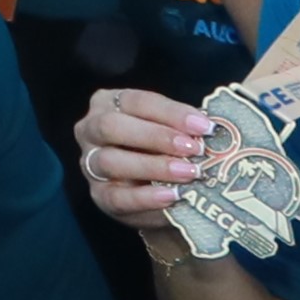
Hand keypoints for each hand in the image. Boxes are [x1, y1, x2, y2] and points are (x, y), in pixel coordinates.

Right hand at [67, 84, 219, 238]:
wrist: (153, 189)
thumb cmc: (162, 148)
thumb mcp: (170, 130)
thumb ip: (182, 128)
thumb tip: (209, 131)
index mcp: (109, 103)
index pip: (136, 101)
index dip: (171, 113)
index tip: (203, 126)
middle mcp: (91, 129)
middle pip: (112, 126)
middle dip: (156, 136)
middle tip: (193, 148)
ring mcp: (90, 163)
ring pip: (110, 161)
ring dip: (153, 167)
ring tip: (188, 173)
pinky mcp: (99, 195)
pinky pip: (116, 197)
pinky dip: (145, 198)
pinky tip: (171, 196)